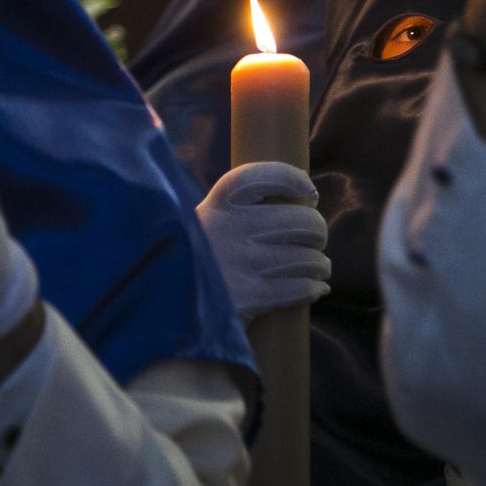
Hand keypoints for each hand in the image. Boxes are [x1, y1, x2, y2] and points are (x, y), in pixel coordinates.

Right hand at [197, 161, 330, 322]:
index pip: (263, 176)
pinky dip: (314, 288)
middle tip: (316, 239)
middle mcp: (230, 229)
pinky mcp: (249, 298)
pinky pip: (300, 288)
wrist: (165, 309)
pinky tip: (315, 288)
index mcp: (217, 205)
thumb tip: (294, 201)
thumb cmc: (192, 263)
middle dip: (317, 230)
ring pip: (306, 257)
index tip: (309, 190)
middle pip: (299, 220)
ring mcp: (241, 264)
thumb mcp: (202, 224)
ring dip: (320, 264)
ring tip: (319, 267)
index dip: (293, 178)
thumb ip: (235, 211)